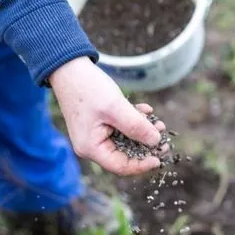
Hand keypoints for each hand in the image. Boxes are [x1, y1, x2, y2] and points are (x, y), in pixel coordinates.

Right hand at [48, 57, 164, 175]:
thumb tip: (155, 141)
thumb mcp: (115, 108)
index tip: (159, 158)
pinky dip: (134, 120)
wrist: (70, 68)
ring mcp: (96, 134)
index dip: (142, 165)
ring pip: (126, 140)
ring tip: (158, 123)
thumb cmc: (88, 88)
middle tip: (164, 139)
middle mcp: (92, 145)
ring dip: (143, 131)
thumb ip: (136, 126)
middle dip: (145, 146)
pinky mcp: (100, 123)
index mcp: (91, 148)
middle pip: (124, 155)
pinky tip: (145, 109)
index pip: (120, 166)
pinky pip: (121, 127)